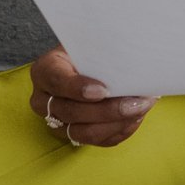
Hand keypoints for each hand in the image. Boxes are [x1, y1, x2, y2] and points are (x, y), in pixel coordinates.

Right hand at [27, 45, 156, 147]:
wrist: (90, 64)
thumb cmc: (91, 51)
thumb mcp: (90, 43)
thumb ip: (101, 48)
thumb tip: (130, 54)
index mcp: (44, 70)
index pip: (56, 80)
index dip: (78, 88)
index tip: (104, 90)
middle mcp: (43, 100)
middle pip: (71, 112)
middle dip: (108, 110)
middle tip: (137, 102)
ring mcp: (56, 121)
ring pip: (84, 132)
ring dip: (117, 123)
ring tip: (141, 109)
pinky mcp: (72, 135)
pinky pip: (97, 141)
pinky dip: (119, 131)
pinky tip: (136, 118)